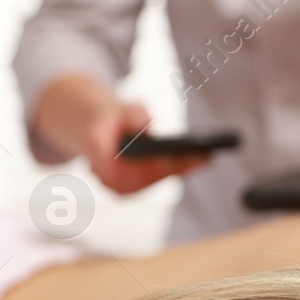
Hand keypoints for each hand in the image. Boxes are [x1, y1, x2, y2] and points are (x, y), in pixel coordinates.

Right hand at [82, 102, 207, 194]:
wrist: (92, 129)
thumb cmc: (109, 117)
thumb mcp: (122, 107)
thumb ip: (132, 115)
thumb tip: (144, 128)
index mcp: (102, 160)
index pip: (144, 165)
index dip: (171, 162)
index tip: (193, 156)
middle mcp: (108, 181)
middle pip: (151, 175)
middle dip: (181, 166)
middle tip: (206, 158)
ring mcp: (116, 189)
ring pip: (153, 180)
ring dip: (179, 171)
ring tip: (203, 160)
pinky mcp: (124, 191)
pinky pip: (151, 181)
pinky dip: (170, 172)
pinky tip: (190, 163)